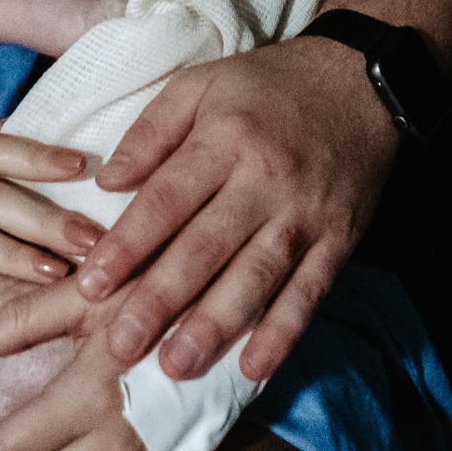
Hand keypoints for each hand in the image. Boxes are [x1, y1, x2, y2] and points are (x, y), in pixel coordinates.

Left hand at [79, 36, 399, 380]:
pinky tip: (254, 368)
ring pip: (255, 278)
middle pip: (205, 248)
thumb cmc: (267, 86)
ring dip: (215, 327)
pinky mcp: (339, 240)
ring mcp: (305, 215)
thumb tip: (106, 182)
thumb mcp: (200, 84)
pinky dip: (284, 332)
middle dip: (160, 301)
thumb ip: (150, 131)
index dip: (127, 245)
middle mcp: (265, 181)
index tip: (88, 284)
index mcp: (224, 139)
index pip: (166, 200)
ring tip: (176, 367)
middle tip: (121, 346)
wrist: (363, 82)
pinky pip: (310, 292)